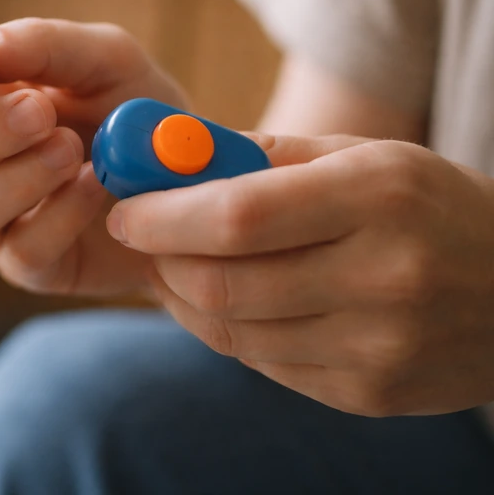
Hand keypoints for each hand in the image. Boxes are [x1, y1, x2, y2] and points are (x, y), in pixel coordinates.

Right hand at [0, 17, 186, 295]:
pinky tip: (96, 186)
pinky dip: (60, 214)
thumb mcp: (104, 59)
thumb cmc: (134, 110)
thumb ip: (39, 45)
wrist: (193, 176)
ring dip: (18, 177)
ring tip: (74, 150)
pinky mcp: (32, 266)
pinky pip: (22, 248)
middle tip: (43, 112)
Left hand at [108, 134, 493, 415]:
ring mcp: (378, 348)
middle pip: (222, 283)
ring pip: (230, 332)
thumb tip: (169, 158)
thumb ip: (265, 156)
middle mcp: (382, 278)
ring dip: (179, 296)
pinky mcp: (368, 396)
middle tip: (138, 236)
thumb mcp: (364, 157)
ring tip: (169, 264)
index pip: (238, 216)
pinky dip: (221, 329)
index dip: (163, 216)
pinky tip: (219, 299)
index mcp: (379, 198)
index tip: (125, 209)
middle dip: (159, 259)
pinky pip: (261, 363)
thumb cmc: (427, 206)